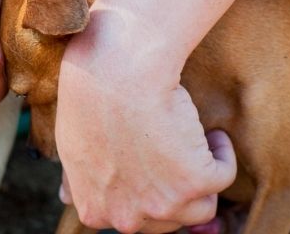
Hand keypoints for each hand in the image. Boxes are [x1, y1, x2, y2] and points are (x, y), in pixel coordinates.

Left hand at [56, 13, 236, 233]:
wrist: (117, 71)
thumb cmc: (90, 98)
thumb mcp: (70, 146)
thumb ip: (75, 180)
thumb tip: (66, 198)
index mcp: (96, 212)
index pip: (135, 218)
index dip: (150, 188)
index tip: (154, 163)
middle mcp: (128, 218)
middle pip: (170, 217)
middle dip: (176, 188)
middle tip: (174, 151)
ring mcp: (163, 205)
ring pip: (201, 207)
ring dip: (203, 177)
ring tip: (193, 142)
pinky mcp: (195, 183)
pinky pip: (222, 177)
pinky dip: (222, 153)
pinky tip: (209, 132)